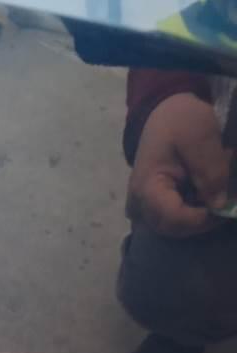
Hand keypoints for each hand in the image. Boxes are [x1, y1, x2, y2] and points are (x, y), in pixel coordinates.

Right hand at [127, 93, 230, 236]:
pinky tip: (200, 196)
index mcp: (147, 186)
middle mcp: (139, 202)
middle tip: (223, 196)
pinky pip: (171, 221)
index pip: (173, 218)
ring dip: (199, 217)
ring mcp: (141, 206)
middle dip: (203, 219)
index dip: (202, 218)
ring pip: (173, 229)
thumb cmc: (181, 120)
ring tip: (211, 190)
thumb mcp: (201, 136)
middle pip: (172, 229)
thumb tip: (219, 205)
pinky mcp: (150, 205)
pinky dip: (191, 214)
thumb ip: (211, 170)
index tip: (224, 205)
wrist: (165, 113)